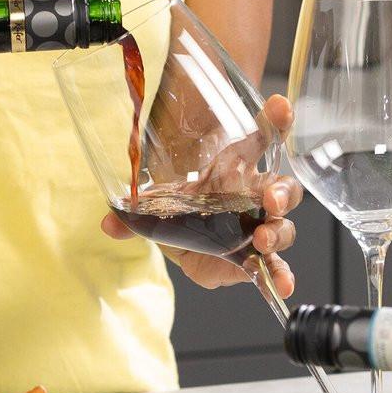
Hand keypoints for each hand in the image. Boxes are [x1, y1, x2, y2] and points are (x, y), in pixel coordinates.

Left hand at [99, 94, 303, 294]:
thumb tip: (107, 221)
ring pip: (282, 225)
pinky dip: (280, 276)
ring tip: (264, 238)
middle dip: (279, 193)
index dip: (274, 121)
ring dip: (278, 231)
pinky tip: (283, 285)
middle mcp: (256, 196)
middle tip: (268, 199)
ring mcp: (259, 226)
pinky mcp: (254, 257)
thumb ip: (135, 211)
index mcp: (237, 168)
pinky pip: (273, 266)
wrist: (186, 236)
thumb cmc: (183, 207)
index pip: (262, 139)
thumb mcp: (158, 203)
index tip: (279, 107)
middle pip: (281, 188)